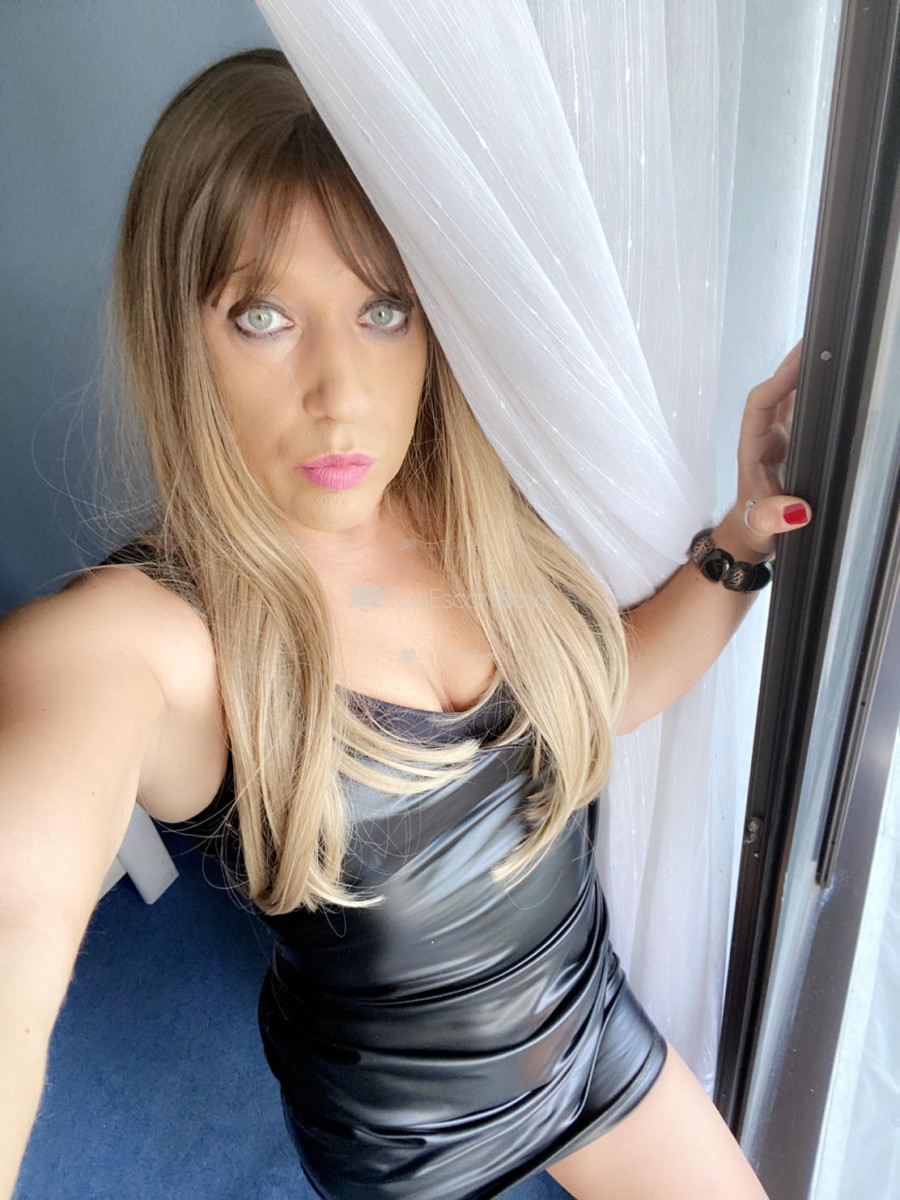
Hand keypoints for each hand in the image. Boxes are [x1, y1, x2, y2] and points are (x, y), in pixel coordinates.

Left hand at [728, 337, 812, 560]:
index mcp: (752, 451)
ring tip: (823, 349)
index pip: (760, 406)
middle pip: (773, 393)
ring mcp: (775, 439)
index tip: (798, 365)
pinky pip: (798, 411)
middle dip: (791, 365)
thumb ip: (775, 519)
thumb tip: (795, 511)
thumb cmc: (754, 530)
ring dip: (800, 374)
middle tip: (817, 339)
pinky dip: (810, 393)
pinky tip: (827, 379)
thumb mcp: (764, 528)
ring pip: (785, 398)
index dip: (777, 384)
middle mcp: (762, 438)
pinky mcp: (789, 444)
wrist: (752, 537)